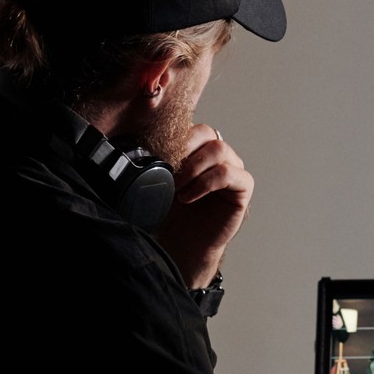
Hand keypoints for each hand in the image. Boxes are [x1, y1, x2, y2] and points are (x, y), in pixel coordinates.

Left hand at [156, 124, 251, 288]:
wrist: (180, 245)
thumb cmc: (169, 215)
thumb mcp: (155, 182)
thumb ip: (153, 160)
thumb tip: (130, 143)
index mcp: (198, 150)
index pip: (191, 128)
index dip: (174, 138)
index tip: (155, 157)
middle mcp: (218, 157)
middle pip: (207, 132)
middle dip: (183, 150)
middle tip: (166, 171)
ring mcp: (233, 170)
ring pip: (219, 149)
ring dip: (193, 167)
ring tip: (177, 187)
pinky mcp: (242, 189)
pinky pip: (230, 173)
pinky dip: (206, 182)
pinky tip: (189, 197)